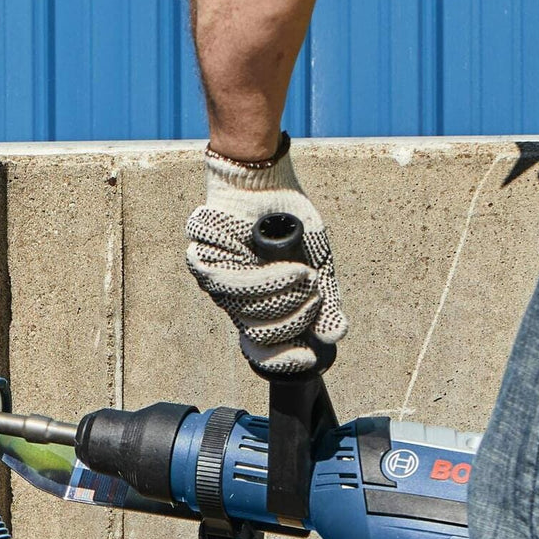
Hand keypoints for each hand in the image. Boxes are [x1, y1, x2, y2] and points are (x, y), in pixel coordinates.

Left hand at [185, 134, 347, 374]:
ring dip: (283, 297)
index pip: (261, 348)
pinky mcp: (202, 261)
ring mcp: (216, 283)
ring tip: (304, 276)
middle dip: (293, 320)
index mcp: (257, 306)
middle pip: (259, 333)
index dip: (283, 359)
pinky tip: (288, 268)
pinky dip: (264, 280)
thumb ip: (325, 301)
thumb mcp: (317, 264)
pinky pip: (230, 286)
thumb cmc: (287, 222)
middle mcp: (234, 300)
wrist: (265, 179)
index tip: (308, 359)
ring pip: (247, 312)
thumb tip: (336, 335)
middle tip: (313, 297)